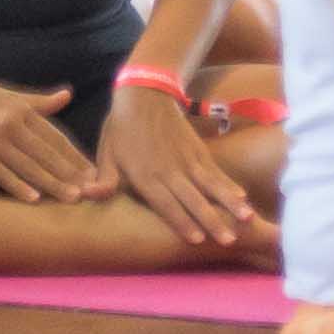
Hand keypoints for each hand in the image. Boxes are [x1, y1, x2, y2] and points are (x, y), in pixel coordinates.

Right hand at [0, 70, 99, 201]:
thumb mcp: (7, 94)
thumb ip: (38, 101)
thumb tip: (67, 95)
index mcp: (21, 110)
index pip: (55, 137)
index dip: (74, 155)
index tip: (92, 171)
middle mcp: (11, 124)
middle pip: (47, 153)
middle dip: (70, 174)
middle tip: (90, 191)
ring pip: (28, 166)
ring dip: (52, 184)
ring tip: (71, 198)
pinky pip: (0, 174)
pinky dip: (18, 186)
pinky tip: (34, 199)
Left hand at [92, 84, 268, 253]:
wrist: (145, 92)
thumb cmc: (122, 128)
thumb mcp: (107, 152)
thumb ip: (103, 178)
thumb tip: (87, 195)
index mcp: (145, 174)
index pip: (165, 203)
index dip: (180, 221)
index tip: (196, 239)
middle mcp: (170, 170)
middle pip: (193, 199)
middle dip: (211, 220)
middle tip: (228, 240)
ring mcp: (187, 160)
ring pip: (211, 185)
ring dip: (229, 203)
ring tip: (246, 220)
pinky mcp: (198, 150)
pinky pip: (215, 171)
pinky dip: (229, 184)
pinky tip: (243, 197)